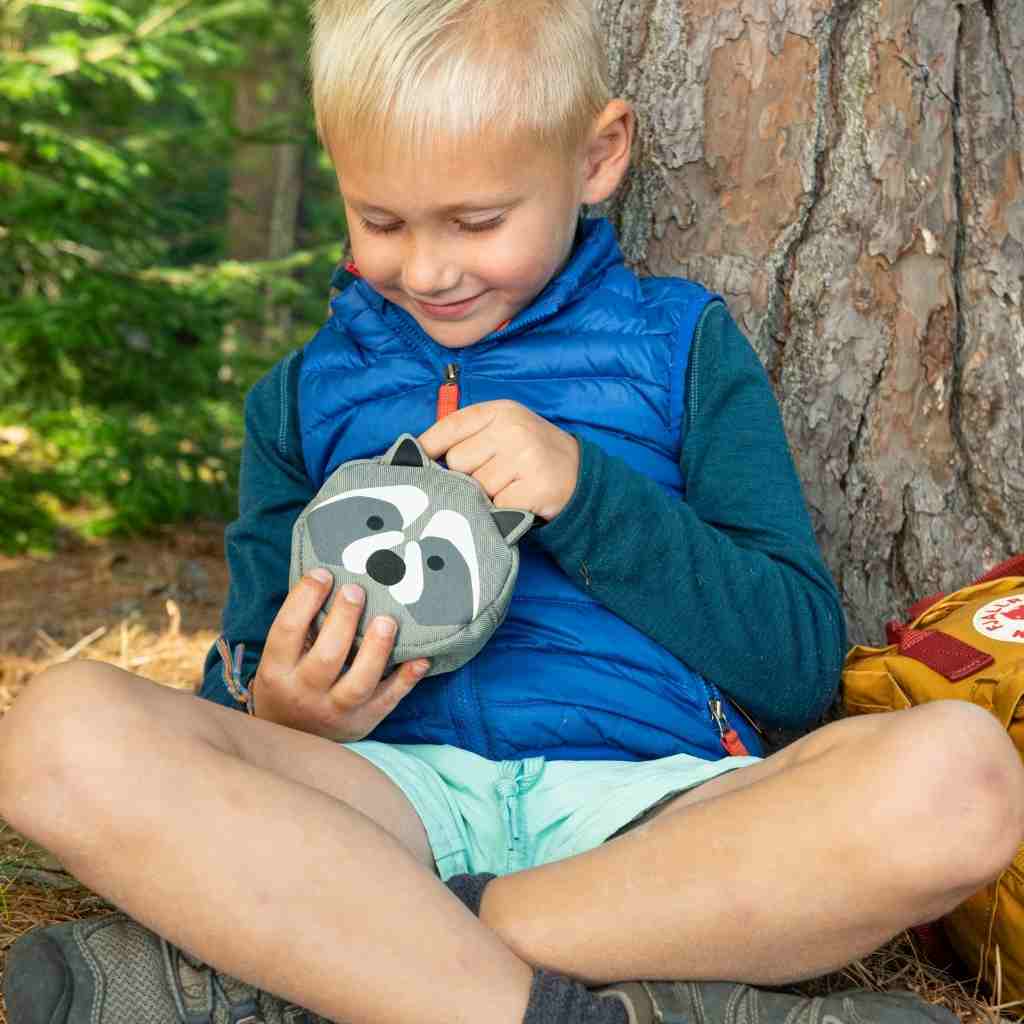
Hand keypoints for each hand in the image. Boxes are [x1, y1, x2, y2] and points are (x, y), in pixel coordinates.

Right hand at [251, 569, 428, 740]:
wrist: (292, 741)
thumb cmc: (289, 683)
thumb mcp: (280, 660)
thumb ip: (300, 627)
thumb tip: (328, 574)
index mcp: (277, 672)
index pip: (286, 631)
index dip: (304, 599)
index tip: (323, 573)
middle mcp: (304, 694)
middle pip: (327, 657)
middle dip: (344, 620)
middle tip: (357, 590)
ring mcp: (336, 711)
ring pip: (359, 683)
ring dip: (377, 649)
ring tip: (388, 620)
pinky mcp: (364, 721)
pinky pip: (389, 700)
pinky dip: (408, 679)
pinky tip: (422, 657)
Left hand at [418, 400, 579, 520]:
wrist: (580, 476)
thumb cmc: (531, 454)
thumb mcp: (505, 429)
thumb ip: (469, 434)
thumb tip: (419, 453)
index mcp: (501, 411)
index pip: (450, 426)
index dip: (429, 445)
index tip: (417, 460)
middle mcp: (512, 429)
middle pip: (458, 462)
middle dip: (468, 475)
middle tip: (493, 475)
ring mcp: (524, 458)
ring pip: (475, 487)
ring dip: (486, 495)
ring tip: (508, 487)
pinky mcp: (532, 488)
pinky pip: (494, 506)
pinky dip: (501, 510)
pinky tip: (517, 500)